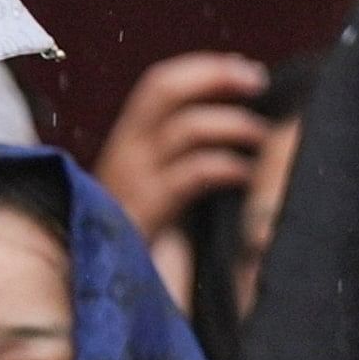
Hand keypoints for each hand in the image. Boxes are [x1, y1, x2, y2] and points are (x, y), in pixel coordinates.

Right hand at [94, 52, 273, 295]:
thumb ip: (181, 151)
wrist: (97, 290)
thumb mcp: (153, 183)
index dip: (204, 69)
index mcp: (126, 141)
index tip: (246, 72)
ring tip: (260, 138)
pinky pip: (193, 173)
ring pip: (185, 127)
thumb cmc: (142, 236)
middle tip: (258, 83)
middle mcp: (123, 153)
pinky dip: (227, 166)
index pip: (159, 83)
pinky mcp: (145, 213)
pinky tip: (246, 177)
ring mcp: (131, 181)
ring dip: (234, 125)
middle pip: (163, 88)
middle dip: (217, 76)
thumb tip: (243, 114)